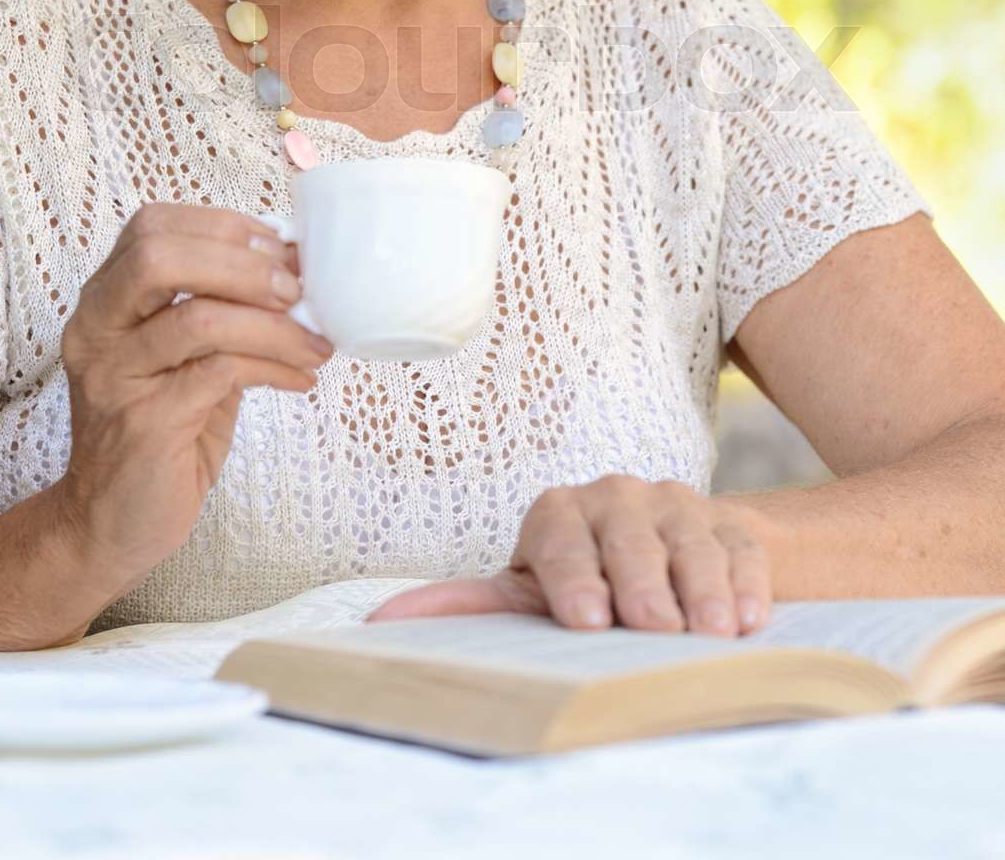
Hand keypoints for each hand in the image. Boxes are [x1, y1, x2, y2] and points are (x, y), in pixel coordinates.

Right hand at [59, 203, 333, 596]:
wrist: (111, 524)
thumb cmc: (162, 431)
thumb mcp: (186, 358)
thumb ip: (220, 310)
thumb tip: (296, 270)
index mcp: (104, 300)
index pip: (152, 227)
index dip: (223, 227)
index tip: (278, 250)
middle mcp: (96, 329)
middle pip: (159, 256)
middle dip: (242, 264)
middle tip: (297, 290)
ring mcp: (114, 375)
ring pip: (199, 319)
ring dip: (274, 326)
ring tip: (316, 344)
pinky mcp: (144, 422)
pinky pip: (221, 373)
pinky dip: (274, 367)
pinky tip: (301, 379)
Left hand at [366, 476, 772, 636]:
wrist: (664, 559)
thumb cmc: (581, 584)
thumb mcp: (529, 592)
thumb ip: (469, 606)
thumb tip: (381, 621)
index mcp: (558, 513)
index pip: (560, 539)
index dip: (574, 578)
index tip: (585, 618)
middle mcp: (616, 499)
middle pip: (628, 539)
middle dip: (642, 584)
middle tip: (654, 628)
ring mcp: (677, 506)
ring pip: (689, 542)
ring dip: (702, 589)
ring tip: (710, 633)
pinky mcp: (730, 523)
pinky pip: (740, 548)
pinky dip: (747, 583)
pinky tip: (751, 619)